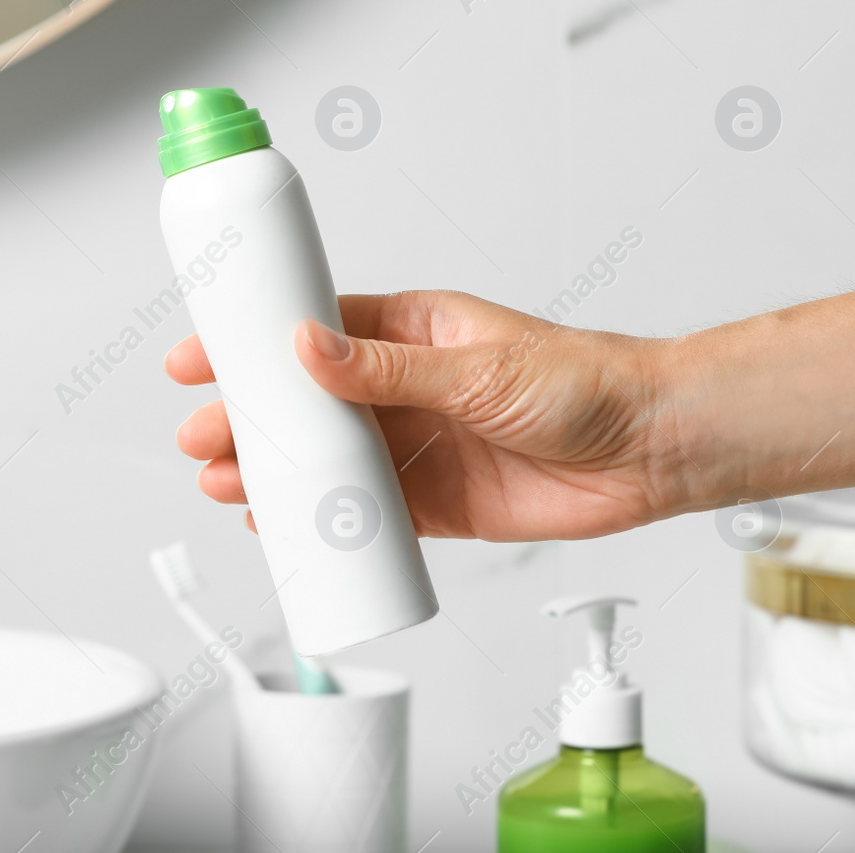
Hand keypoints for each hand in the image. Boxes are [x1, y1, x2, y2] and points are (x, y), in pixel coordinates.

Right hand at [165, 291, 687, 540]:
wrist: (652, 451)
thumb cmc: (586, 382)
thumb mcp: (477, 367)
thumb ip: (388, 369)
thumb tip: (308, 349)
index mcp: (411, 333)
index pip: (312, 331)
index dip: (252, 344)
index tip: (202, 355)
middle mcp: (406, 388)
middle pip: (306, 402)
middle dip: (250, 418)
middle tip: (204, 435)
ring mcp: (418, 445)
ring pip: (326, 459)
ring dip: (275, 470)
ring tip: (229, 483)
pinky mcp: (437, 502)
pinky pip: (365, 512)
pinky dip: (322, 519)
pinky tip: (284, 522)